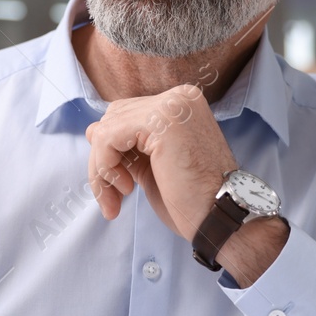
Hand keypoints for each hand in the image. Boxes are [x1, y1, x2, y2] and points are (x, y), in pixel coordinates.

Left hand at [85, 84, 233, 240]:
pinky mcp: (161, 120)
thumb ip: (127, 145)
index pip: (125, 115)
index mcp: (181, 104)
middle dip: (103, 161)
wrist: (222, 218)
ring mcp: (171, 105)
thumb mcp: (152, 165)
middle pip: (113, 118)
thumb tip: (93, 130)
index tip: (119, 188)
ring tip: (119, 197)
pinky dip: (105, 166)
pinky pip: (107, 137)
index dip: (112, 153)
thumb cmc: (193, 200)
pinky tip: (127, 189)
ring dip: (102, 168)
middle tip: (114, 198)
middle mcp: (179, 97)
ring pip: (106, 128)